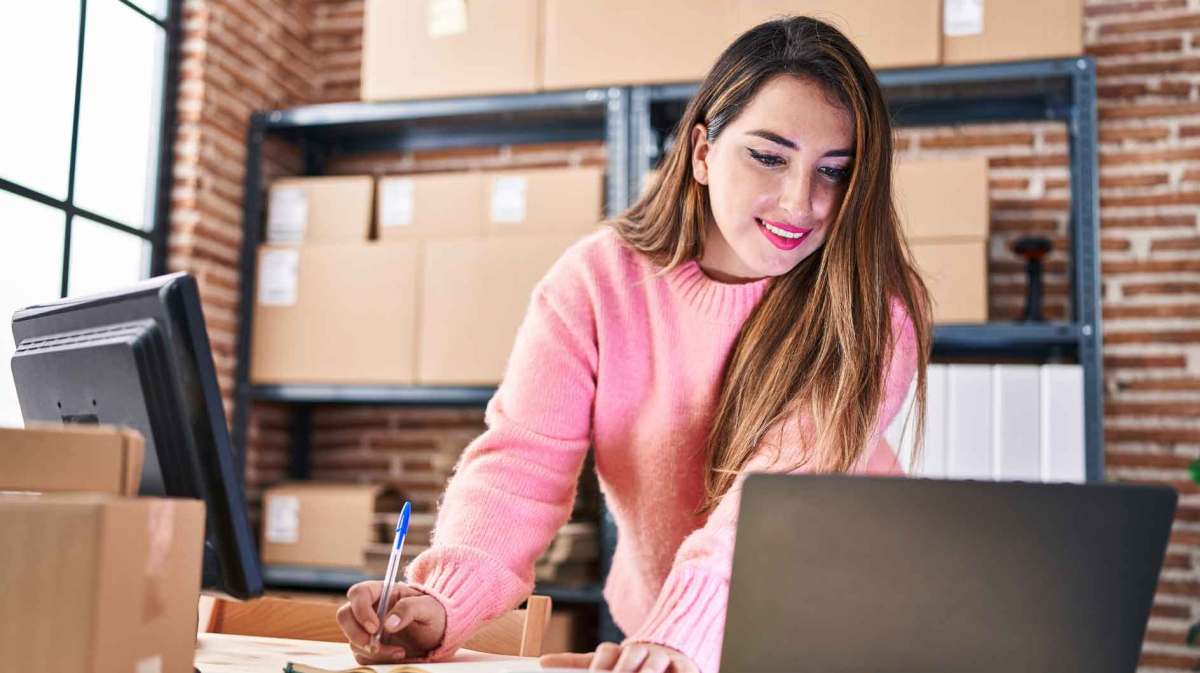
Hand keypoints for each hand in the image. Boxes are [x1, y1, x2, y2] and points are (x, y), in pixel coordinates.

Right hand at [335, 580, 446, 663]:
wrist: (439, 633)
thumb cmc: (434, 614)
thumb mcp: (429, 608)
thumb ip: (409, 609)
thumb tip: (388, 623)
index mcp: (382, 592)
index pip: (358, 593)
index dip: (360, 609)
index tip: (375, 627)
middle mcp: (370, 609)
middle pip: (345, 615)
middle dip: (355, 633)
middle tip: (375, 644)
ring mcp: (367, 628)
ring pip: (352, 639)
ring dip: (371, 650)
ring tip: (400, 652)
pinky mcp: (370, 646)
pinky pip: (361, 654)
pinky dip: (376, 659)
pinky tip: (398, 655)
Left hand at [539, 642, 699, 671]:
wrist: (672, 650)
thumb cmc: (631, 664)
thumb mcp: (604, 662)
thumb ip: (575, 661)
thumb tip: (542, 661)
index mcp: (620, 651)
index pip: (607, 653)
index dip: (601, 665)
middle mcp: (642, 652)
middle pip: (630, 655)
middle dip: (620, 672)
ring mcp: (665, 659)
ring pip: (653, 664)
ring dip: (646, 672)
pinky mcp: (687, 669)